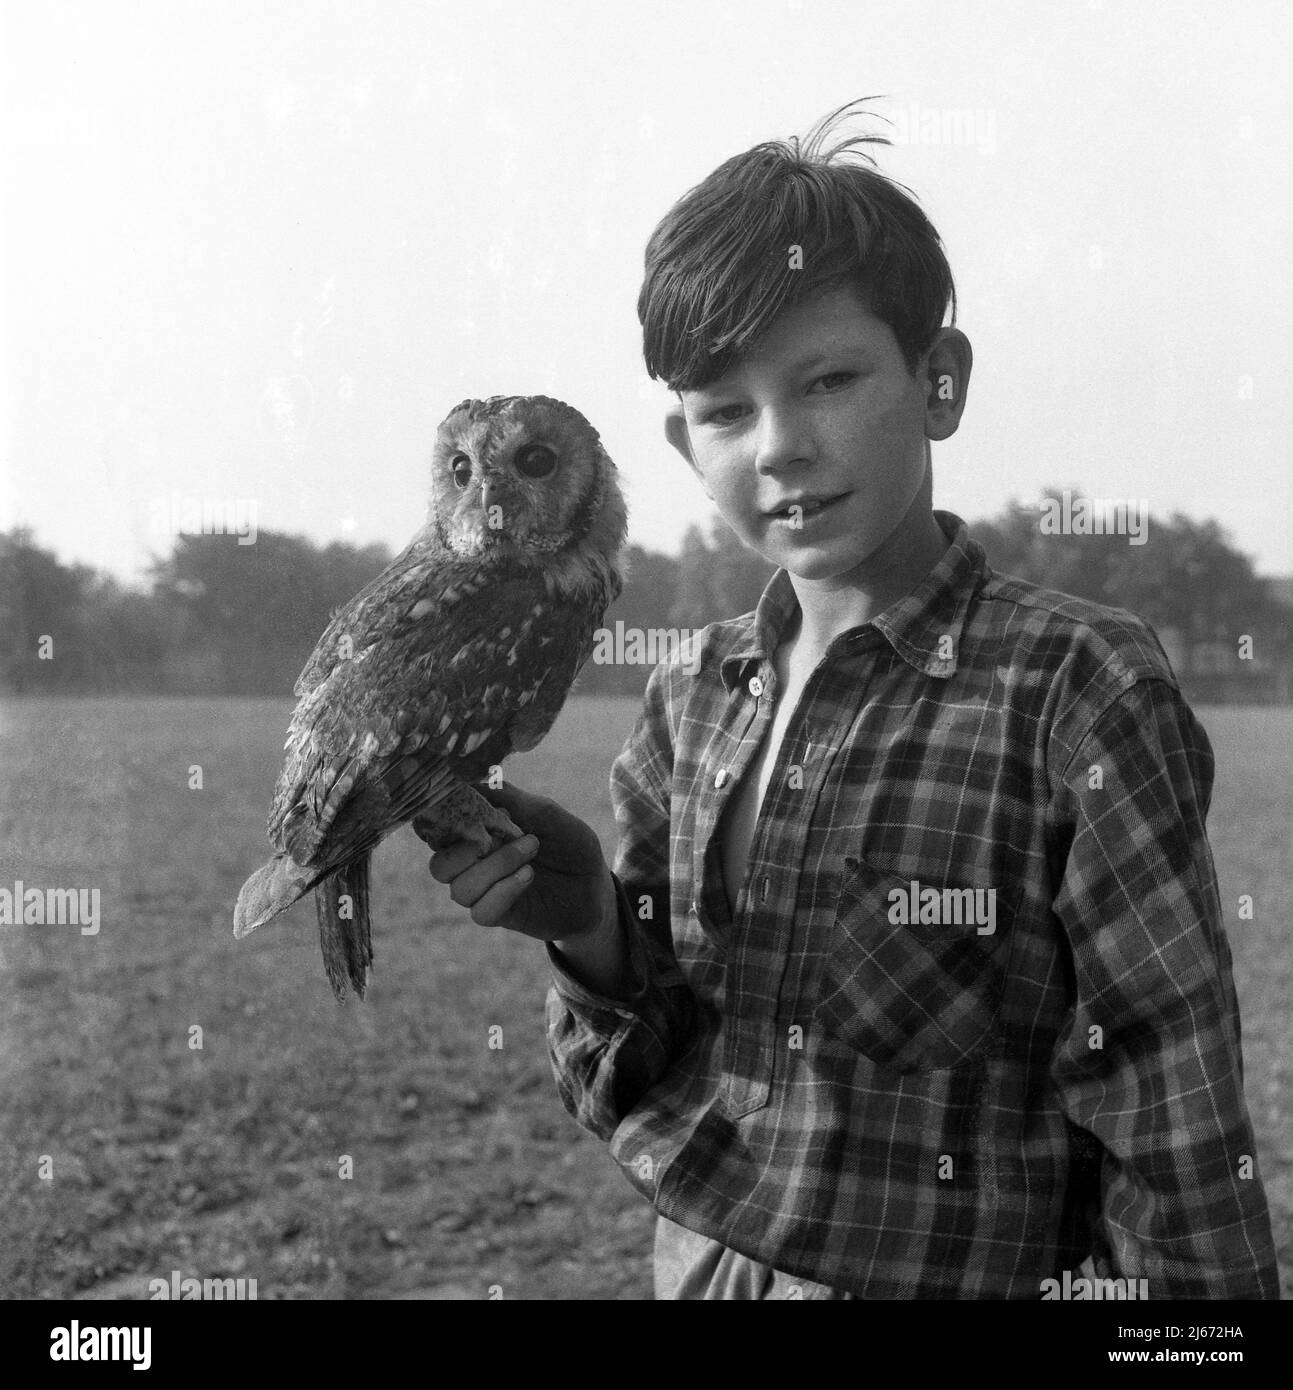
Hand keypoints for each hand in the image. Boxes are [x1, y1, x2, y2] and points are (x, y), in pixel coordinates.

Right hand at [417, 782, 616, 944]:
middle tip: (502, 836)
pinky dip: (503, 891)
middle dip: (465, 852)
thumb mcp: (544, 812)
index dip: (440, 824)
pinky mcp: (500, 915)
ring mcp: (486, 892)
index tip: (463, 811)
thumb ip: (510, 798)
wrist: (595, 882)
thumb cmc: (568, 843)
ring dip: (495, 867)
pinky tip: (528, 876)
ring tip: (531, 851)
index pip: (439, 832)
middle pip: (439, 866)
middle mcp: (474, 865)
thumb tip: (475, 780)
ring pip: (460, 889)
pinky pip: (481, 911)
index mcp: (477, 836)